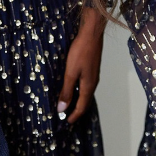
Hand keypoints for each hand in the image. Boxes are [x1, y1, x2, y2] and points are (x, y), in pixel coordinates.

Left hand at [57, 8, 103, 124]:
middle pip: (85, 102)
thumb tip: (62, 108)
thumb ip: (66, 91)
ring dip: (77, 102)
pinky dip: (78, 92)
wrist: (92, 33)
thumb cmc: (80, 52)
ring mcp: (93, 76)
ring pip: (85, 94)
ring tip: (68, 106)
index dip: (74, 116)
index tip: (66, 122)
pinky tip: (72, 90)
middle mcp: (92, 83)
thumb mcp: (70, 73)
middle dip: (76, 111)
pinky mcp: (91, 69)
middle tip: (67, 117)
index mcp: (88, 86)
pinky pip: (85, 86)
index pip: (82, 107)